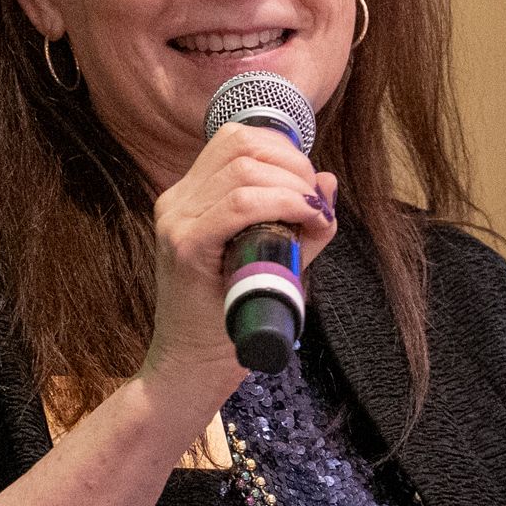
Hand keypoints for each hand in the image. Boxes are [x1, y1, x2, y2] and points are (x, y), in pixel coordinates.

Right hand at [140, 119, 337, 399]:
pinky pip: (238, 205)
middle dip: (293, 164)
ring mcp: (176, 221)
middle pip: (241, 144)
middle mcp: (177, 200)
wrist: (192, 366)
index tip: (309, 183)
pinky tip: (303, 219)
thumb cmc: (230, 315)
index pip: (235, 138)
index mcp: (190, 195)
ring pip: (243, 170)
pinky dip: (281, 204)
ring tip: (311, 214)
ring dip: (292, 185)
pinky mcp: (185, 246)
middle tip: (315, 202)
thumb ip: (298, 219)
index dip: (282, 148)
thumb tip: (328, 180)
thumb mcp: (272, 258)